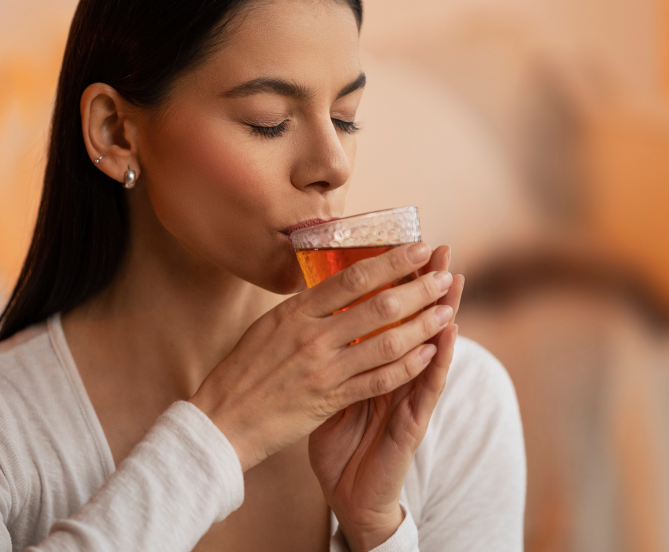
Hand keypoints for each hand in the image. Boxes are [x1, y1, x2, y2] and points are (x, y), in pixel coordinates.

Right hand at [189, 242, 453, 472]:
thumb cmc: (243, 372)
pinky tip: (430, 354)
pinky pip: (379, 380)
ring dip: (422, 325)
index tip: (418, 248)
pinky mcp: (330, 399)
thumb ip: (303, 309)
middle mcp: (312, 336)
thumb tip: (330, 285)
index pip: (352, 277)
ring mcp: (323, 369)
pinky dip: (408, 365)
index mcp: (295, 312)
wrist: (223, 420)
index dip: (390, 261)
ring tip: (446, 311)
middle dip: (418, 289)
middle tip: (444, 276)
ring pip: (386, 341)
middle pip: (378, 305)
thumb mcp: (268, 328)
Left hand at [308, 246, 464, 551]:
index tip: (409, 245)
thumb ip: (336, 357)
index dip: (402, 283)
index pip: (393, 315)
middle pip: (418, 322)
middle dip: (429, 285)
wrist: (347, 493)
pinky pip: (428, 386)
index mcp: (375, 363)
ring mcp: (409, 397)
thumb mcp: (332, 390)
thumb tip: (317, 317)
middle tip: (442, 249)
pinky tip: (449, 334)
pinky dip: (439, 358)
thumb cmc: (339, 441)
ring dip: (446, 312)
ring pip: (432, 348)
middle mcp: (399, 374)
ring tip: (456, 279)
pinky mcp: (413, 422)